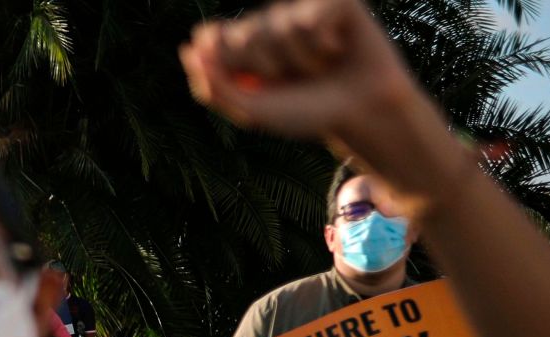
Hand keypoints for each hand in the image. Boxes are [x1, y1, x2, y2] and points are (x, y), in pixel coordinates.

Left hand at [179, 0, 421, 158]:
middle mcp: (268, 21)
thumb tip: (189, 47)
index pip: (210, 36)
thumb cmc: (307, 112)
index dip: (227, 61)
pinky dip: (321, 46)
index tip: (250, 81)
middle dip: (267, 68)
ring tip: (318, 68)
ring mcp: (299, 8)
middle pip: (243, 35)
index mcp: (243, 46)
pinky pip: (309, 19)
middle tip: (293, 80)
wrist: (360, 113)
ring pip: (278, 27)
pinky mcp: (332, 1)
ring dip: (299, 60)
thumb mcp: (252, 110)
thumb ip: (213, 86)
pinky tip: (336, 49)